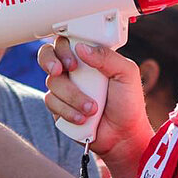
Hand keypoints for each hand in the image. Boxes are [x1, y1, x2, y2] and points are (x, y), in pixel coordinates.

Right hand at [38, 39, 153, 172]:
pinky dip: (67, 110)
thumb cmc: (128, 103)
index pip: (68, 41)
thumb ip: (107, 57)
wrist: (123, 135)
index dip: (64, 48)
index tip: (74, 62)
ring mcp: (65, 88)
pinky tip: (83, 118)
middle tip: (62, 71)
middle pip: (48, 56)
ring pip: (52, 82)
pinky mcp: (58, 107)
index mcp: (91, 58)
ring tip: (92, 108)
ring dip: (73, 96)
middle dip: (51, 62)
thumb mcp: (126, 73)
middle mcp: (75, 70)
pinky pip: (51, 102)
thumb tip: (81, 48)